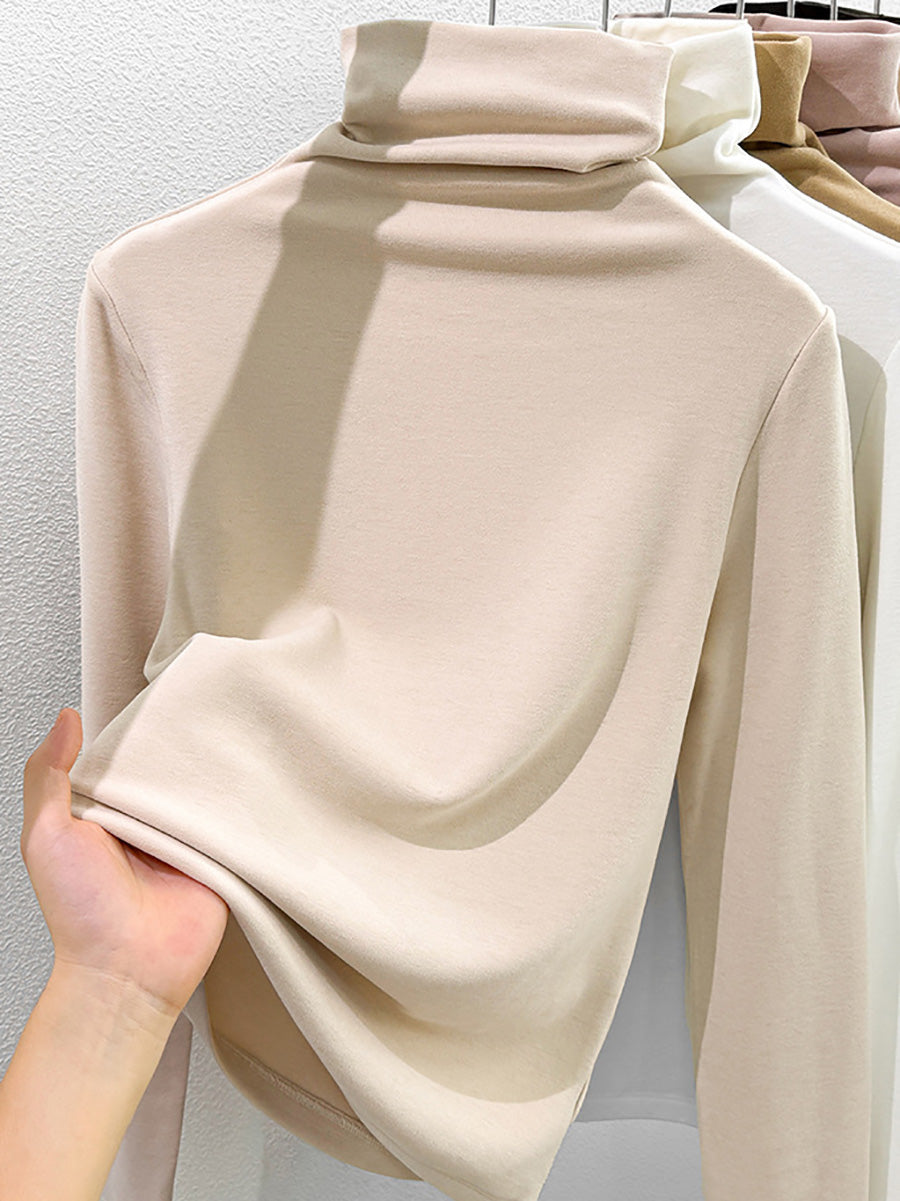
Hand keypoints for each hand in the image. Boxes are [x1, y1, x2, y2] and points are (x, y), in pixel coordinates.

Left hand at [20, 707, 228, 1019]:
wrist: (127, 972)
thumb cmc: (80, 912)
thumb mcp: (47, 836)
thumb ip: (48, 777)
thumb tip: (67, 717)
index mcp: (105, 812)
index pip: (126, 756)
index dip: (139, 728)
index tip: (160, 694)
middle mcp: (147, 822)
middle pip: (171, 769)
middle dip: (185, 744)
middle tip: (208, 704)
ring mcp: (186, 839)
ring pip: (206, 790)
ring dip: (218, 771)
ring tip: (238, 730)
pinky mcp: (221, 857)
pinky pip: (236, 822)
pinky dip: (244, 804)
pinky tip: (256, 776)